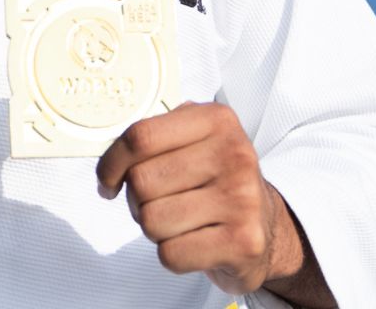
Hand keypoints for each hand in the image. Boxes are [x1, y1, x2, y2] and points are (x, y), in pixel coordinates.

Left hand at [95, 102, 301, 294]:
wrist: (268, 225)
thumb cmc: (216, 179)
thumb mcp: (193, 139)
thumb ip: (154, 136)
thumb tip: (108, 163)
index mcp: (216, 119)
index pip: (140, 137)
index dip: (111, 162)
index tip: (107, 180)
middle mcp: (234, 154)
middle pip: (141, 181)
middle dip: (135, 200)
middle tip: (156, 202)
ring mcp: (242, 199)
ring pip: (152, 220)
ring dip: (155, 228)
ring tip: (179, 221)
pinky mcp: (243, 242)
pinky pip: (171, 254)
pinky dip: (172, 254)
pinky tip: (194, 242)